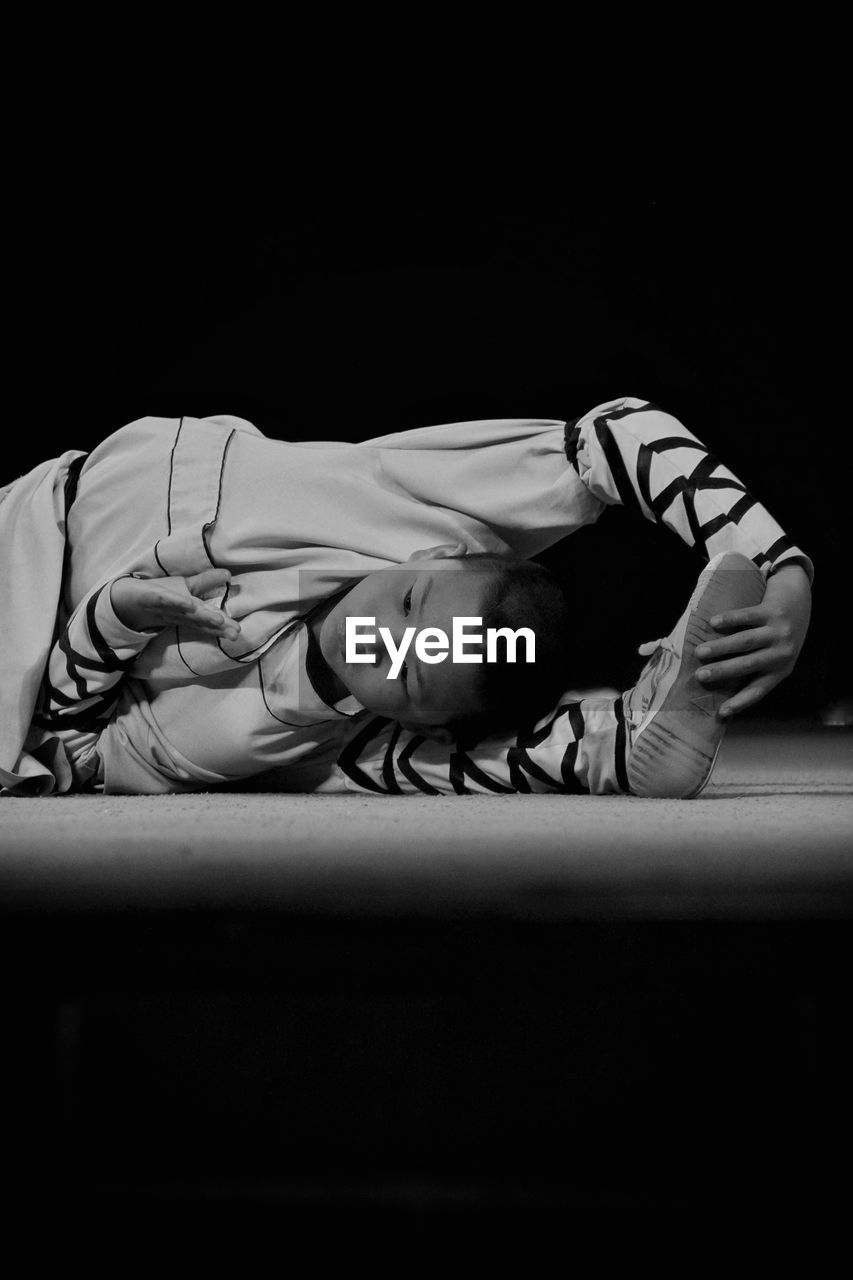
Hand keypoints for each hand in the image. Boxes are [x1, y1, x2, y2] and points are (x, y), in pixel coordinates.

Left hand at [110, 569, 241, 640]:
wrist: (124, 598)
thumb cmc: (158, 594)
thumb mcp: (185, 586)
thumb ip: (207, 581)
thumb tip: (229, 574)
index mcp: (189, 613)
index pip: (208, 620)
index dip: (223, 627)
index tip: (238, 633)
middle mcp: (179, 613)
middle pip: (200, 620)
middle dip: (217, 626)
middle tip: (234, 633)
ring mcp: (165, 606)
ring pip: (187, 612)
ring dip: (202, 616)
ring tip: (218, 620)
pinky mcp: (151, 597)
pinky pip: (165, 600)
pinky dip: (177, 602)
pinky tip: (189, 604)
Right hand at [694, 564, 811, 716]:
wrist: (799, 600)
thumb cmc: (780, 634)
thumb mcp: (776, 655)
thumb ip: (757, 667)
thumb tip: (719, 685)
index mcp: (781, 669)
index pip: (759, 690)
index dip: (740, 702)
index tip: (721, 712)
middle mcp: (782, 653)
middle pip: (748, 664)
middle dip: (722, 671)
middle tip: (699, 676)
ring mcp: (779, 631)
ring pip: (745, 641)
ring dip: (721, 647)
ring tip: (699, 652)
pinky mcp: (774, 611)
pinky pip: (748, 616)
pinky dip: (729, 619)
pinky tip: (712, 623)